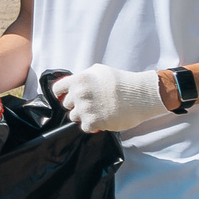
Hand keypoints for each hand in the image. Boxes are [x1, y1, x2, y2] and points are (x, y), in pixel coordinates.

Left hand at [52, 63, 170, 133]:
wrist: (141, 95)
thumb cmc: (122, 82)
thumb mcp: (99, 71)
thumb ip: (83, 77)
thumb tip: (71, 85)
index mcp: (79, 79)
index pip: (57, 89)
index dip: (62, 94)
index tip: (66, 97)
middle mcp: (79, 93)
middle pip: (67, 104)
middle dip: (77, 104)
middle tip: (93, 103)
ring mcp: (85, 108)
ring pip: (74, 116)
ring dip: (84, 116)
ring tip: (100, 111)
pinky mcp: (93, 122)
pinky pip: (85, 127)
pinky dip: (93, 125)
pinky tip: (103, 118)